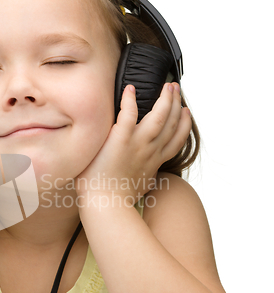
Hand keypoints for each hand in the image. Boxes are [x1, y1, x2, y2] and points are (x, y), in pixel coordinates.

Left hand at [75, 82, 191, 205]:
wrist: (106, 206)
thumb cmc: (117, 201)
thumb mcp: (140, 188)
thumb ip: (145, 177)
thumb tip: (147, 177)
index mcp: (154, 162)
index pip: (176, 140)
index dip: (183, 124)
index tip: (186, 112)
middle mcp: (150, 151)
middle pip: (171, 123)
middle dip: (175, 103)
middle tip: (175, 88)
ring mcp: (137, 144)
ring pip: (159, 116)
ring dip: (165, 99)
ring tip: (166, 85)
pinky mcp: (120, 140)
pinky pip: (128, 114)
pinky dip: (130, 100)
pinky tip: (130, 89)